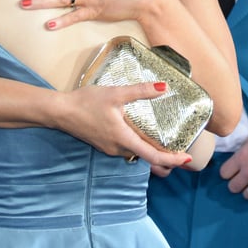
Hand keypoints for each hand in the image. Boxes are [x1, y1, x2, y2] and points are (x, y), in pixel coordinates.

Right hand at [55, 81, 192, 169]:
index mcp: (123, 139)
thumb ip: (140, 91)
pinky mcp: (103, 144)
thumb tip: (164, 87)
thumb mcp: (116, 93)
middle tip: (181, 151)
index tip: (187, 159)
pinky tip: (141, 134)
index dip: (172, 159)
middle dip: (165, 157)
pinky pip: (126, 149)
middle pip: (146, 158)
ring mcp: (109, 148)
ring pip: (135, 154)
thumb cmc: (86, 102)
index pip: (153, 156)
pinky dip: (138, 146)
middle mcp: (117, 148)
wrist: (59, 111)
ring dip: (151, 151)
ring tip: (166, 143)